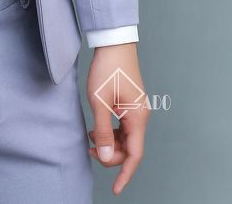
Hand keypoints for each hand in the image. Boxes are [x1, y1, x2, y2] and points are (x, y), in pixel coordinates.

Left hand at [86, 43, 149, 194]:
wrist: (114, 42)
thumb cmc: (107, 68)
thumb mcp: (99, 101)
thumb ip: (103, 130)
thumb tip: (107, 156)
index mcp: (137, 117)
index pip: (135, 155)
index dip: (125, 174)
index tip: (116, 190)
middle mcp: (141, 116)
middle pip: (130, 148)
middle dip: (112, 154)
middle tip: (90, 148)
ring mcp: (137, 110)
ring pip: (126, 138)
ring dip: (110, 143)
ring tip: (91, 136)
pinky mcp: (130, 104)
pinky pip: (124, 127)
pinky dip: (112, 132)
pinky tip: (98, 128)